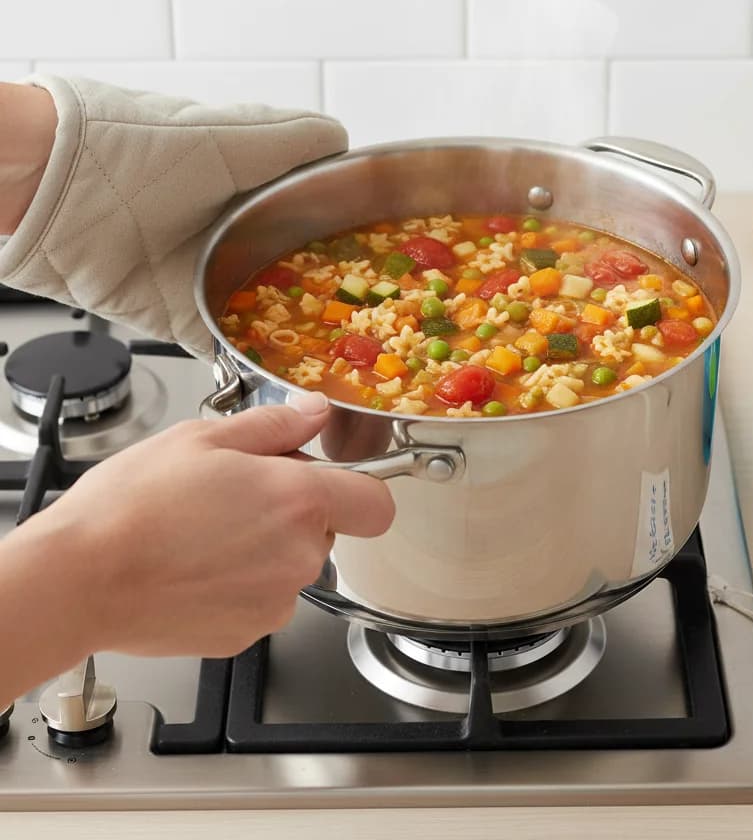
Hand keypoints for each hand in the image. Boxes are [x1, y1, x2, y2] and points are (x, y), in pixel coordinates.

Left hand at [0, 75, 347, 357]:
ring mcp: (208, 276)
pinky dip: (247, 360)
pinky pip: (223, 344)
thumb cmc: (133, 148)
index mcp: (251, 185)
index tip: (383, 250)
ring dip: (297, 332)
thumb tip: (341, 142)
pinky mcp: (178, 315)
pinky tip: (282, 372)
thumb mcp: (228, 134)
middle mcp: (233, 232)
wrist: (48, 188)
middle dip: (332, 292)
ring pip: (267, 311)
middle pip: (298, 268)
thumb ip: (290, 140)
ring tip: (343, 353)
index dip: (347, 228)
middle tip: (373, 317)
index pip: (314, 209)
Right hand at [11, 392, 392, 660]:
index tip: (333, 483)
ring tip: (204, 532)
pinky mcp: (246, 634)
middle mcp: (299, 556)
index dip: (359, 489)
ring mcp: (274, 602)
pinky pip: (260, 599)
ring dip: (264, 548)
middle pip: (324, 529)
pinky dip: (238, 585)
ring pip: (290, 565)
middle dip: (292, 510)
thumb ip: (275, 425)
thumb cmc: (132, 507)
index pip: (376, 504)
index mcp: (299, 501)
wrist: (80, 579)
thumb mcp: (203, 438)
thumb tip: (315, 413)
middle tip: (235, 494)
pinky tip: (194, 567)